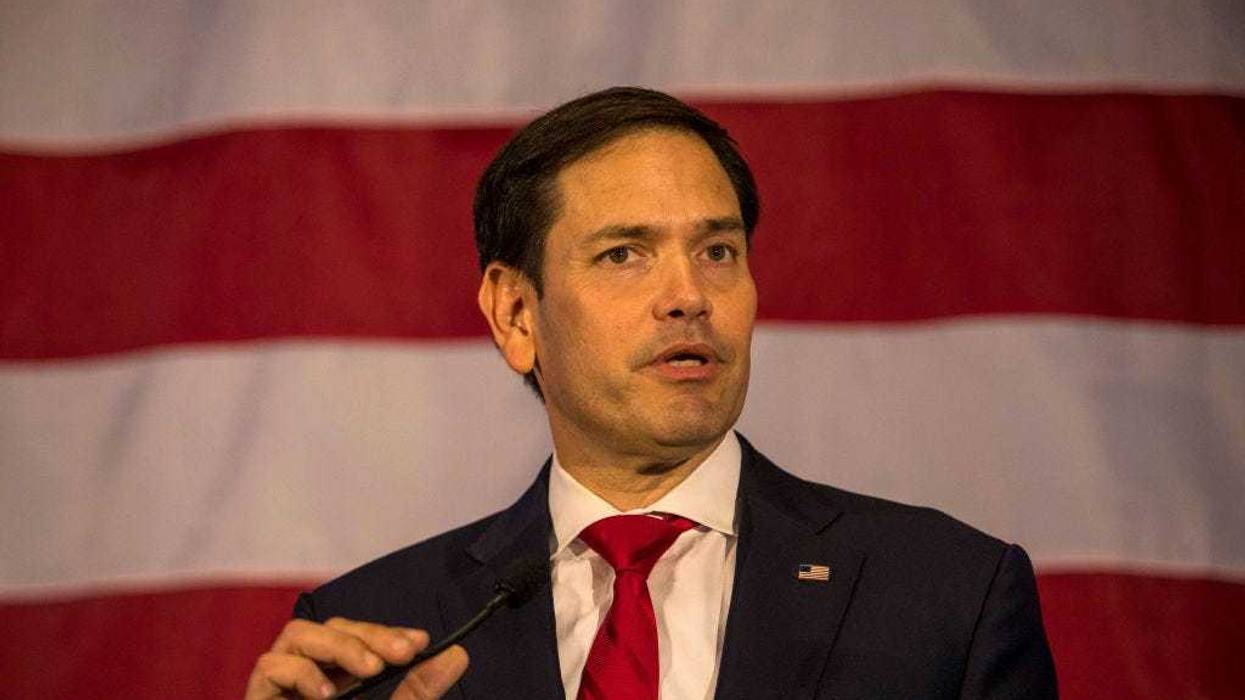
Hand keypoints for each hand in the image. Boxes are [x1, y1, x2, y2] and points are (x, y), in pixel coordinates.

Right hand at [245, 617, 468, 698]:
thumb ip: (417, 693)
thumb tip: (457, 655)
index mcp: (342, 689)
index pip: (359, 642)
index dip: (386, 634)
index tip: (421, 642)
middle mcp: (309, 686)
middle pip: (330, 628)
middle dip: (369, 634)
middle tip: (404, 651)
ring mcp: (282, 695)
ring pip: (298, 635)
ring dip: (341, 644)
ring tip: (372, 669)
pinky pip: (269, 667)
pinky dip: (301, 672)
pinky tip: (328, 696)